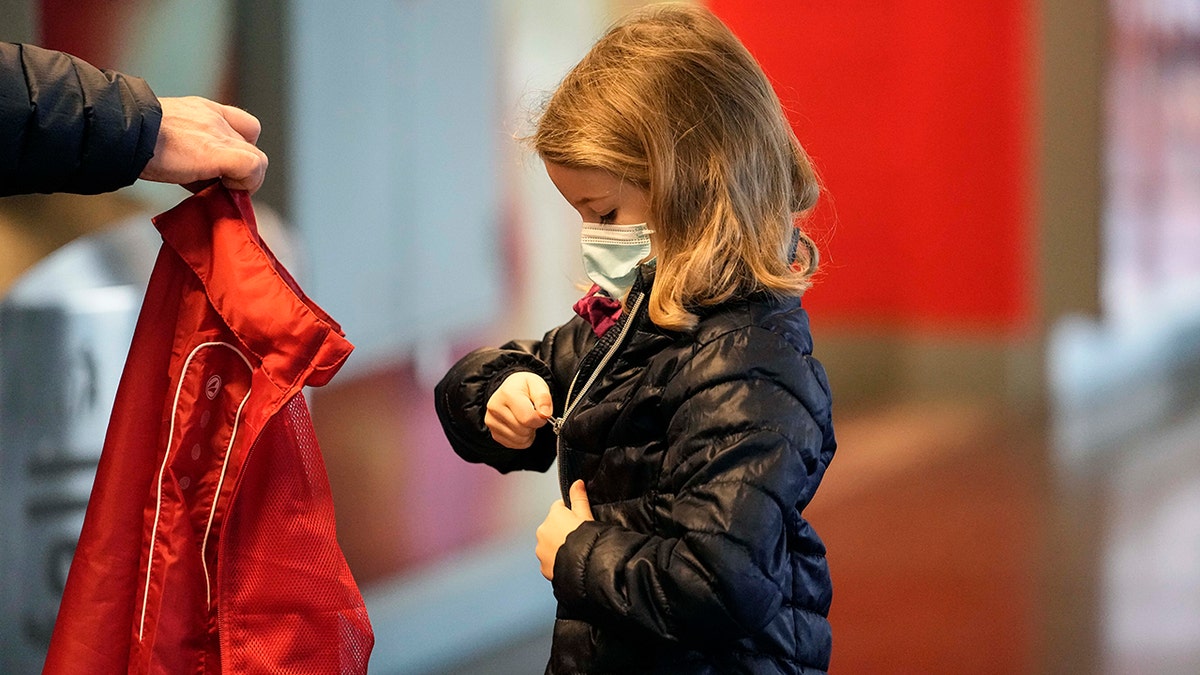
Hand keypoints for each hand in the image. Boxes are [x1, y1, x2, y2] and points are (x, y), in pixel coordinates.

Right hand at [140, 96, 268, 193]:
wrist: (120, 131)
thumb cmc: (131, 137)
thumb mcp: (165, 137)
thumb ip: (188, 152)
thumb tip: (201, 181)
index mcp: (202, 110)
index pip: (244, 126)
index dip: (240, 149)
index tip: (221, 168)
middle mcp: (215, 118)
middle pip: (251, 149)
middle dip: (237, 172)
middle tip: (215, 185)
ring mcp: (219, 134)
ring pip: (258, 160)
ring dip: (243, 181)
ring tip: (217, 189)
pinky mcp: (219, 152)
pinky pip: (252, 167)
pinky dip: (244, 184)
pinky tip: (219, 190)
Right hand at [485, 371, 552, 448]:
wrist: (511, 389)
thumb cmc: (525, 388)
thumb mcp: (538, 385)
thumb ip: (544, 398)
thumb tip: (544, 414)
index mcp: (507, 393)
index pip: (528, 418)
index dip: (540, 419)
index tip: (541, 412)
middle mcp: (495, 407)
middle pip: (523, 430)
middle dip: (533, 425)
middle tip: (532, 415)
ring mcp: (492, 421)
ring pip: (519, 439)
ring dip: (528, 433)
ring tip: (526, 420)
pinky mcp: (493, 432)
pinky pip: (513, 444)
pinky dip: (521, 439)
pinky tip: (520, 426)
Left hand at [536, 480, 592, 580]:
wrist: (586, 566)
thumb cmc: (588, 539)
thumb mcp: (586, 514)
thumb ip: (579, 497)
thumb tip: (577, 482)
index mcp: (553, 515)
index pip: (560, 508)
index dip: (571, 514)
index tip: (579, 522)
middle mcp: (543, 531)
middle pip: (553, 527)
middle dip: (562, 531)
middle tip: (578, 538)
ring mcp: (541, 549)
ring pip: (549, 544)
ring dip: (558, 546)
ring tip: (574, 552)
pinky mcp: (543, 566)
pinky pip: (549, 560)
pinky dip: (556, 561)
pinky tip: (569, 562)